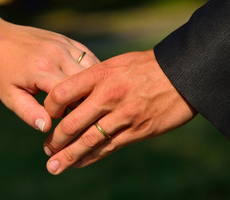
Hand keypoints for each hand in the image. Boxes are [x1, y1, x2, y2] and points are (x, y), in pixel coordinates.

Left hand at [0, 21, 98, 131]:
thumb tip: (47, 128)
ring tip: (81, 96)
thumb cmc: (1, 72)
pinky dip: (91, 72)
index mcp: (43, 70)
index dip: (69, 111)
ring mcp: (65, 45)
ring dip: (91, 85)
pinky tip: (85, 82)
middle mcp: (58, 55)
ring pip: (93, 70)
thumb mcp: (10, 96)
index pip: (72, 97)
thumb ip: (29, 113)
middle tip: (74, 109)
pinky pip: (89, 57)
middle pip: (86, 84)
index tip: (59, 116)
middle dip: (83, 99)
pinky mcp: (68, 40)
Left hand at [43, 50, 195, 173]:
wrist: (183, 73)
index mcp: (100, 74)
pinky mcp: (137, 130)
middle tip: (47, 149)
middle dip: (56, 140)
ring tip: (54, 166)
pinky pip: (108, 148)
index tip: (48, 115)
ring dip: (68, 155)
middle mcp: (108, 95)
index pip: (62, 93)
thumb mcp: (117, 64)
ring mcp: (123, 115)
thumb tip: (72, 94)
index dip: (50, 107)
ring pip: (88, 141)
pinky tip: (78, 163)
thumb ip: (94, 78)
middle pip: (72, 123)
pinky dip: (90, 157)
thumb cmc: (145, 66)